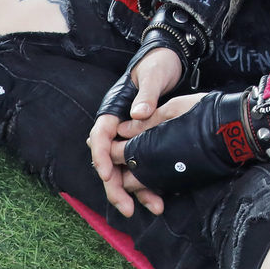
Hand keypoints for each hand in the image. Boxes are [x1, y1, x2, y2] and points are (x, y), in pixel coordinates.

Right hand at [88, 48, 186, 215]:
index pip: (100, 138)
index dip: (101, 158)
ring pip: (127, 170)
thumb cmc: (156, 65)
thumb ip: (146, 94)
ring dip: (136, 191)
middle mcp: (119, 128)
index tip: (108, 175)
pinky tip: (161, 197)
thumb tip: (137, 114)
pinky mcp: (146, 143)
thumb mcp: (153, 75)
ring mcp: (132, 138)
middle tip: (127, 208)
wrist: (169, 60)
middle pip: (110, 162)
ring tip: (154, 208)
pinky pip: (143, 167)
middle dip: (116, 187)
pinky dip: (150, 183)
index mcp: (113, 112)